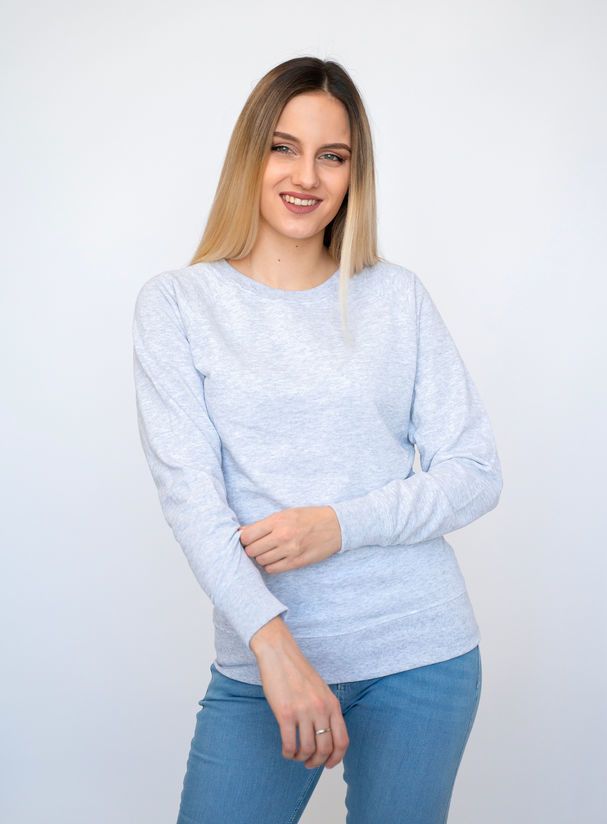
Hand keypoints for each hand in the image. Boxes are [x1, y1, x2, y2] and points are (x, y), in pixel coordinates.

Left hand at [238, 506, 341, 572]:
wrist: (335, 526)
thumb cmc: (309, 517)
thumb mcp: (286, 513)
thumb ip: (264, 523)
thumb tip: (241, 532)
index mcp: (278, 521)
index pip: (247, 536)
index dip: (244, 539)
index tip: (247, 539)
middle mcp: (282, 536)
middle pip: (252, 550)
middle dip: (251, 549)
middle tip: (257, 546)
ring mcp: (290, 551)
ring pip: (261, 561)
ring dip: (261, 557)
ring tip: (268, 551)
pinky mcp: (297, 562)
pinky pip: (273, 569)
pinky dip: (270, 565)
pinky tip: (276, 558)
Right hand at [251, 618, 348, 769]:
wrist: (279, 653)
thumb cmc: (298, 671)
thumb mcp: (321, 690)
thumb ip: (326, 710)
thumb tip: (326, 736)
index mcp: (332, 704)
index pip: (342, 740)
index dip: (337, 758)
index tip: (329, 764)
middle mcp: (321, 709)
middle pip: (325, 749)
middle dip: (317, 762)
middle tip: (308, 763)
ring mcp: (303, 711)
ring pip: (307, 749)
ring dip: (301, 758)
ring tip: (295, 755)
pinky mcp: (285, 713)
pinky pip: (289, 744)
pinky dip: (288, 753)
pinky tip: (286, 751)